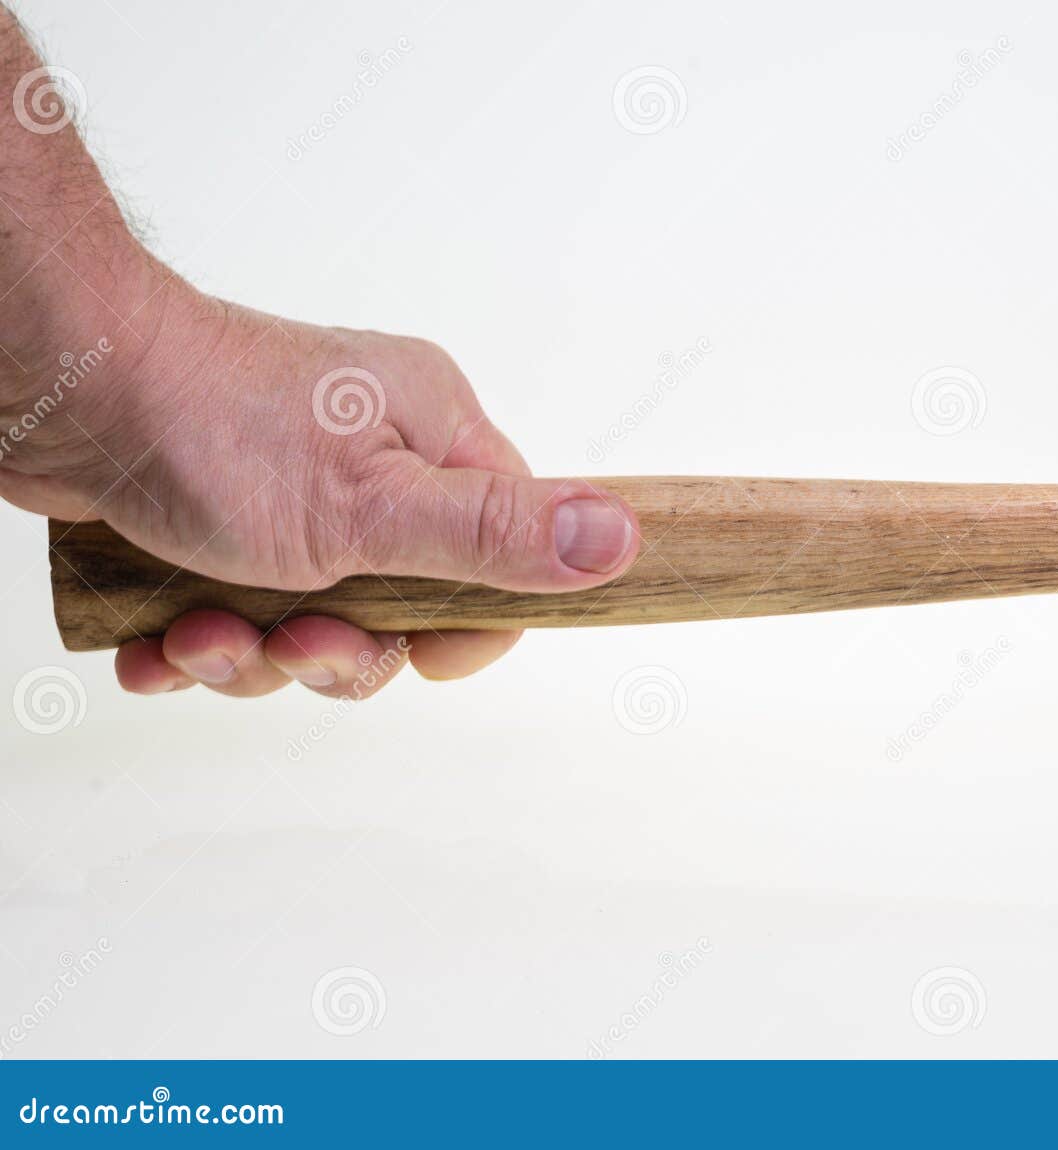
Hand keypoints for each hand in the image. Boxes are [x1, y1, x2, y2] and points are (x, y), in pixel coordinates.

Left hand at [0, 280, 639, 697]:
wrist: (59, 384)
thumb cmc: (213, 427)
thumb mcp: (373, 504)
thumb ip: (497, 534)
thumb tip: (626, 538)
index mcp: (434, 439)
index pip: (504, 555)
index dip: (466, 626)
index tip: (415, 652)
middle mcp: (374, 463)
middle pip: (405, 607)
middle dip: (339, 651)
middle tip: (291, 637)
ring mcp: (295, 493)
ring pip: (313, 622)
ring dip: (252, 653)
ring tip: (198, 634)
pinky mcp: (220, 521)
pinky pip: (239, 614)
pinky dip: (199, 644)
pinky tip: (159, 642)